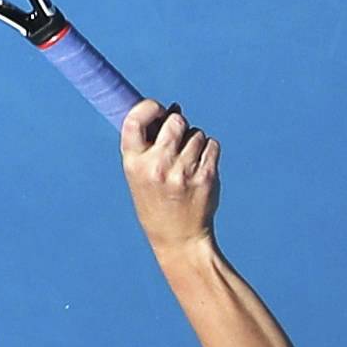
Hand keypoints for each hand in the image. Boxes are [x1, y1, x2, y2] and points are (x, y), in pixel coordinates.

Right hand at [120, 99, 220, 254]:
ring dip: (195, 143)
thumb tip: (173, 107)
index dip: (149, 107)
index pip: (135, 119)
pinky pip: (212, 145)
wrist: (179, 239)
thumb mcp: (141, 175)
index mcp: (134, 163)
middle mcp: (157, 165)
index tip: (159, 111)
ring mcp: (182, 171)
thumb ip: (151, 143)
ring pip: (197, 133)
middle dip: (180, 125)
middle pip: (176, 120)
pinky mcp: (205, 176)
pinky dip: (209, 152)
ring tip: (187, 166)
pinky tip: (200, 169)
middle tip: (178, 143)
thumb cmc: (157, 202)